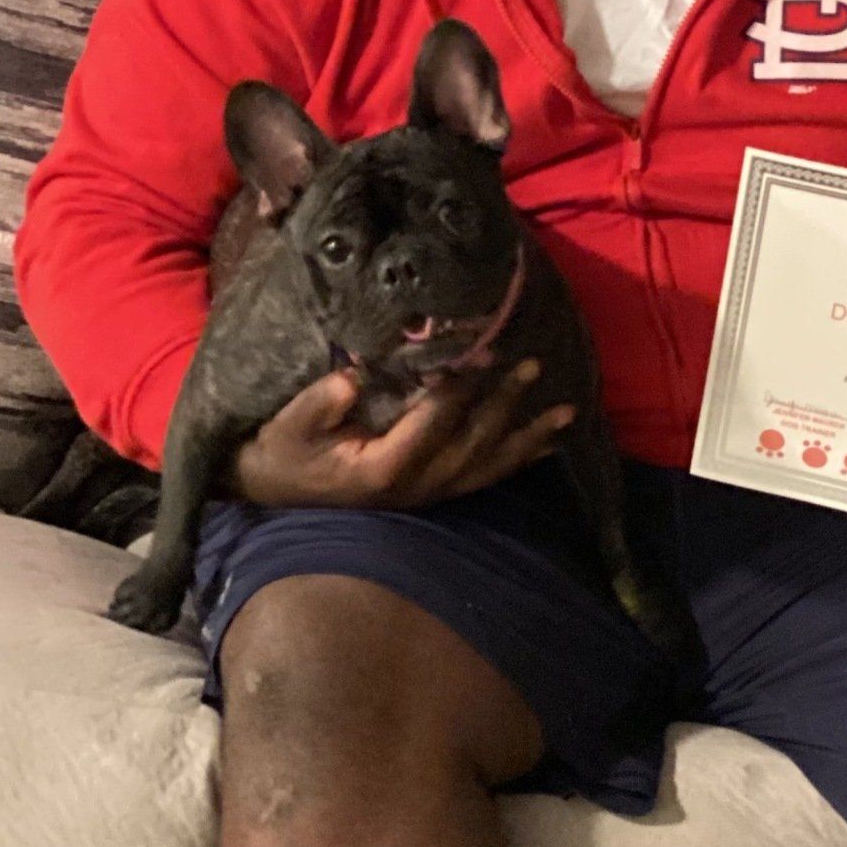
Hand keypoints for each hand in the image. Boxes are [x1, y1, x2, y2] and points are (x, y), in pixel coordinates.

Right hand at [229, 358, 574, 508]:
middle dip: (505, 403)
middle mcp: (416, 485)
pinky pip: (485, 476)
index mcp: (383, 468)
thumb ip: (315, 405)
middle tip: (533, 366)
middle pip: (472, 442)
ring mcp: (430, 492)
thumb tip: (347, 379)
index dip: (457, 389)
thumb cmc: (284, 450)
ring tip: (567, 412)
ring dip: (528, 436)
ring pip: (489, 464)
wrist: (279, 489)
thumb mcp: (287, 425)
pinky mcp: (436, 491)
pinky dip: (518, 459)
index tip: (479, 353)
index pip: (431, 423)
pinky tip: (547, 444)